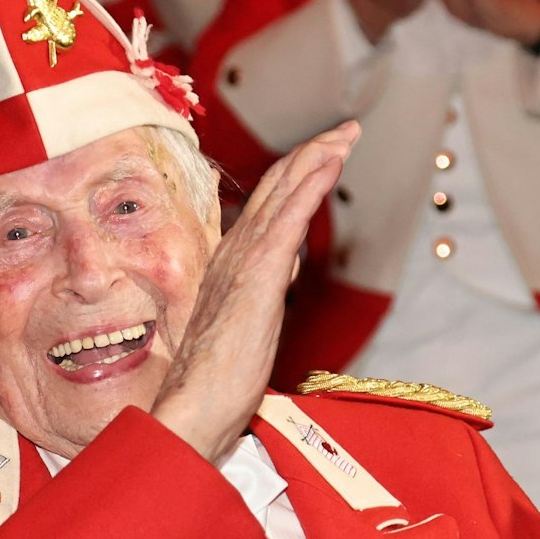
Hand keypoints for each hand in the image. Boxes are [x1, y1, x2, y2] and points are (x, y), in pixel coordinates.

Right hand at [153, 121, 361, 462]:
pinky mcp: (259, 276)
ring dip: (317, 158)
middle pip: (276, 189)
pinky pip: (288, 220)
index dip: (297, 176)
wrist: (194, 408)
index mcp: (231, 264)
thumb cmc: (217, 383)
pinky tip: (329, 163)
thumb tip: (288, 266)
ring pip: (283, 194)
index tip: (325, 155)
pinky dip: (310, 186)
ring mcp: (245, 261)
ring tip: (345, 135)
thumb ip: (265, 287)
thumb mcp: (249, 325)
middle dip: (313, 154)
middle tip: (345, 131)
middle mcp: (234, 253)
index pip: (267, 207)